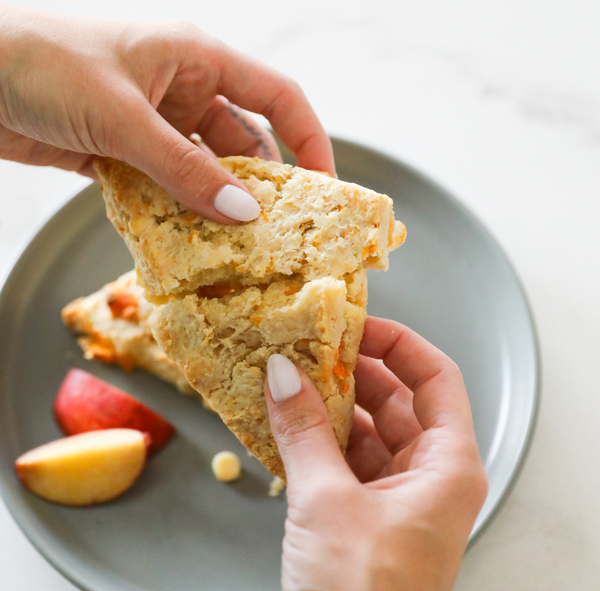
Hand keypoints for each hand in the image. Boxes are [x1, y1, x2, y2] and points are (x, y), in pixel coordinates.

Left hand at [0, 6, 333, 221]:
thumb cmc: (41, 62)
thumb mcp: (123, 117)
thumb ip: (183, 169)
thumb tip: (242, 215)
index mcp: (195, 56)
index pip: (276, 97)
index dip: (309, 141)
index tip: (325, 190)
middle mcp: (181, 88)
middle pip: (243, 143)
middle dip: (261, 188)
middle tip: (279, 236)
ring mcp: (152, 121)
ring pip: (202, 171)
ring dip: (214, 207)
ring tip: (234, 250)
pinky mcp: (122, 151)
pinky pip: (165, 186)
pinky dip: (175, 213)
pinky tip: (185, 242)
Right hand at [246, 317, 487, 590]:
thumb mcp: (326, 499)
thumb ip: (303, 429)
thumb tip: (284, 373)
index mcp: (449, 468)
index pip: (436, 378)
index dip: (397, 343)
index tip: (353, 324)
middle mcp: (431, 484)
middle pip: (398, 405)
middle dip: (353, 375)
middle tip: (306, 350)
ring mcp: (399, 508)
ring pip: (368, 438)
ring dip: (329, 413)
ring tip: (285, 384)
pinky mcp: (366, 530)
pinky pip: (346, 470)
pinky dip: (318, 449)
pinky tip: (283, 431)